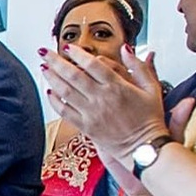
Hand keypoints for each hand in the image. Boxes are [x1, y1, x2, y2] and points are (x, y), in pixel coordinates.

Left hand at [40, 42, 165, 155]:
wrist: (144, 148)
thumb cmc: (149, 118)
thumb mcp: (152, 88)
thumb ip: (139, 67)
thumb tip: (125, 49)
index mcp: (117, 86)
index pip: (92, 64)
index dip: (77, 53)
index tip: (68, 47)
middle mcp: (101, 98)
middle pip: (73, 75)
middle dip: (56, 61)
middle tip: (45, 52)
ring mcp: (91, 113)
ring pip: (65, 92)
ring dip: (52, 78)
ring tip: (44, 68)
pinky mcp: (85, 127)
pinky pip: (64, 112)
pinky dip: (54, 101)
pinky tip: (50, 92)